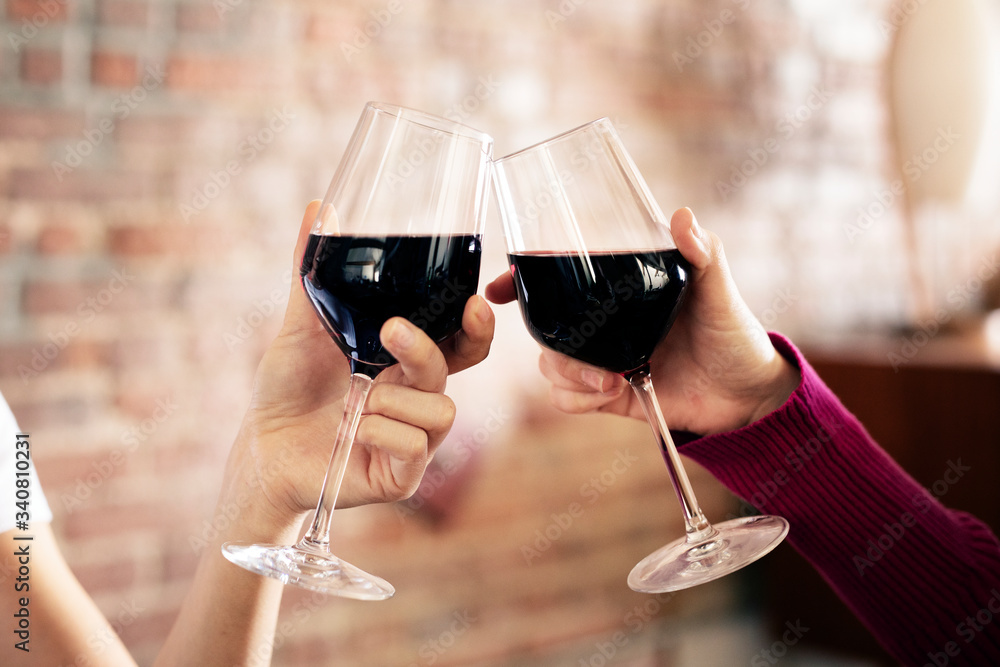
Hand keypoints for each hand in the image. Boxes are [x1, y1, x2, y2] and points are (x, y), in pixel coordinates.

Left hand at [222, 201, 494, 538]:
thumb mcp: (300, 324)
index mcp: (405, 360)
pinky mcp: (402, 472)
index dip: (477, 324)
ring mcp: (414, 435)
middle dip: (434, 348)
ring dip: (394, 399)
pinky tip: (352, 433)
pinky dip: (382, 433)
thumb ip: (311, 270)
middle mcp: (417, 394)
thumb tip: (318, 207)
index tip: (474, 300)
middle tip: (394, 332)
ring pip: (442, 408)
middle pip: (460, 366)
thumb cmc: (287, 387)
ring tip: (353, 402)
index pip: (460, 340)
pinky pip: (416, 446)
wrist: (261, 447)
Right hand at [485, 207, 797, 436]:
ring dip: (568, 374)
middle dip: (549, 342)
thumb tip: (680, 216)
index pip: (558, 280)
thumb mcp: (718, 291)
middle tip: (583, 356)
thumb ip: (702, 254)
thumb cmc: (736, 334)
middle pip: (544, 327)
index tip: (499, 288)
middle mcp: (604, 324)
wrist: (748, 397)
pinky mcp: (607, 396)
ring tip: (608, 381)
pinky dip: (576, 400)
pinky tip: (609, 395)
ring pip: (550, 365)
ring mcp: (602, 360)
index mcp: (620, 292)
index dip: (520, 282)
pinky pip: (566, 399)